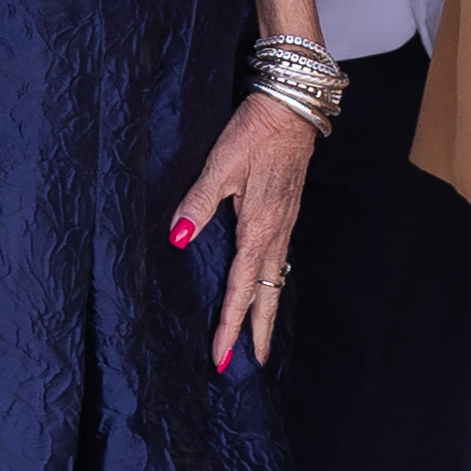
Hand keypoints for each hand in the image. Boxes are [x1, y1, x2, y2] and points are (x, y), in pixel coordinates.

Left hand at [170, 98, 318, 373]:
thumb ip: (198, 203)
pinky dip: (272, 283)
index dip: (229, 326)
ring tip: (258, 336)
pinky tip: (266, 284)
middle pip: (268, 295)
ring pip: (276, 279)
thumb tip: (177, 239)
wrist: (292, 107)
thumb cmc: (256, 132)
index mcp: (259, 228)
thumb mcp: (220, 165)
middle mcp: (276, 233)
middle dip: (259, 331)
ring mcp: (285, 224)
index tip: (220, 357)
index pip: (241, 290)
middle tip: (251, 363)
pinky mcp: (288, 212)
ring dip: (266, 310)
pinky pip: (279, 259)